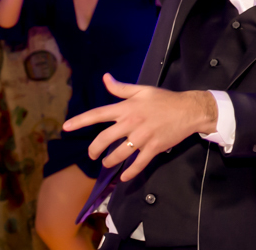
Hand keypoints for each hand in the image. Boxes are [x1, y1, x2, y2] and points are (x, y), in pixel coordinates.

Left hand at [63, 74, 218, 181]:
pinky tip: (124, 177)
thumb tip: (105, 78)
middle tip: (92, 155)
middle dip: (94, 150)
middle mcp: (131, 122)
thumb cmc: (164, 100)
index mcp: (127, 108)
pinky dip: (129, 172)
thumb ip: (121, 88)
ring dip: (110, 162)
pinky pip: (138, 164)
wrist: (189, 110)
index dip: (80, 121)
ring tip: (108, 163)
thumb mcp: (143, 90)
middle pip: (104, 139)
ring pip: (119, 154)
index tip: (66, 127)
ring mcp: (142, 136)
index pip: (98, 114)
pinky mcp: (153, 148)